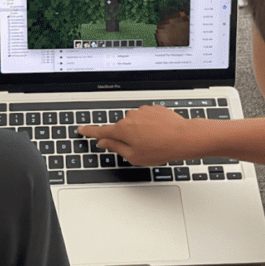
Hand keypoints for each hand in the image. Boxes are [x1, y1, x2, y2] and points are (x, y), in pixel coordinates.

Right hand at [78, 104, 195, 165]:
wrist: (183, 137)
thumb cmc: (160, 148)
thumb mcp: (134, 156)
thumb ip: (116, 148)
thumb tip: (104, 142)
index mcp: (122, 130)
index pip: (100, 131)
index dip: (90, 131)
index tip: (81, 129)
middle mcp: (130, 117)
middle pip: (121, 128)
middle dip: (127, 137)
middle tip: (141, 148)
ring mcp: (142, 111)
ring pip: (135, 122)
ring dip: (140, 131)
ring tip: (154, 141)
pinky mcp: (153, 108)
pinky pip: (147, 117)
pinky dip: (150, 125)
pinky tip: (160, 133)